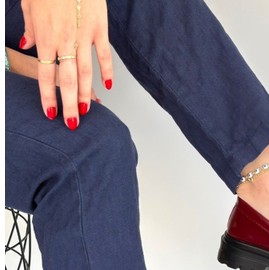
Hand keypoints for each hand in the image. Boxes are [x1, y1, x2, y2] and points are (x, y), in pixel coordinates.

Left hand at [19, 0, 112, 127]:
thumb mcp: (29, 3)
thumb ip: (29, 27)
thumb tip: (25, 44)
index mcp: (45, 36)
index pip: (46, 74)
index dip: (48, 96)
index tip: (51, 113)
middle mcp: (64, 40)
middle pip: (67, 80)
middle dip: (69, 104)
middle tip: (72, 123)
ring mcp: (83, 35)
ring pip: (85, 72)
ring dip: (86, 94)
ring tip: (87, 111)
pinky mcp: (99, 28)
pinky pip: (104, 54)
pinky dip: (107, 71)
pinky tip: (108, 85)